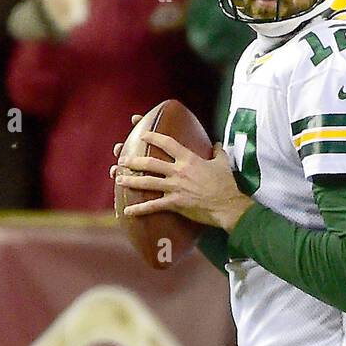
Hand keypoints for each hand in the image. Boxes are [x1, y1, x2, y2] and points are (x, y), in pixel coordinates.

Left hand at [111, 131, 252, 231]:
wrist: (227, 205)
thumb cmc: (226, 184)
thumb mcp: (222, 163)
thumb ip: (217, 152)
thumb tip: (217, 144)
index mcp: (189, 159)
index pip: (167, 143)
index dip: (153, 137)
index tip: (143, 134)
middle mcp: (178, 171)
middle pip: (151, 163)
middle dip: (134, 161)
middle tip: (122, 159)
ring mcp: (175, 187)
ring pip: (148, 182)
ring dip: (131, 181)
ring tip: (119, 179)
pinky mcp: (175, 203)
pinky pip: (153, 206)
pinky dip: (139, 209)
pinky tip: (127, 211)